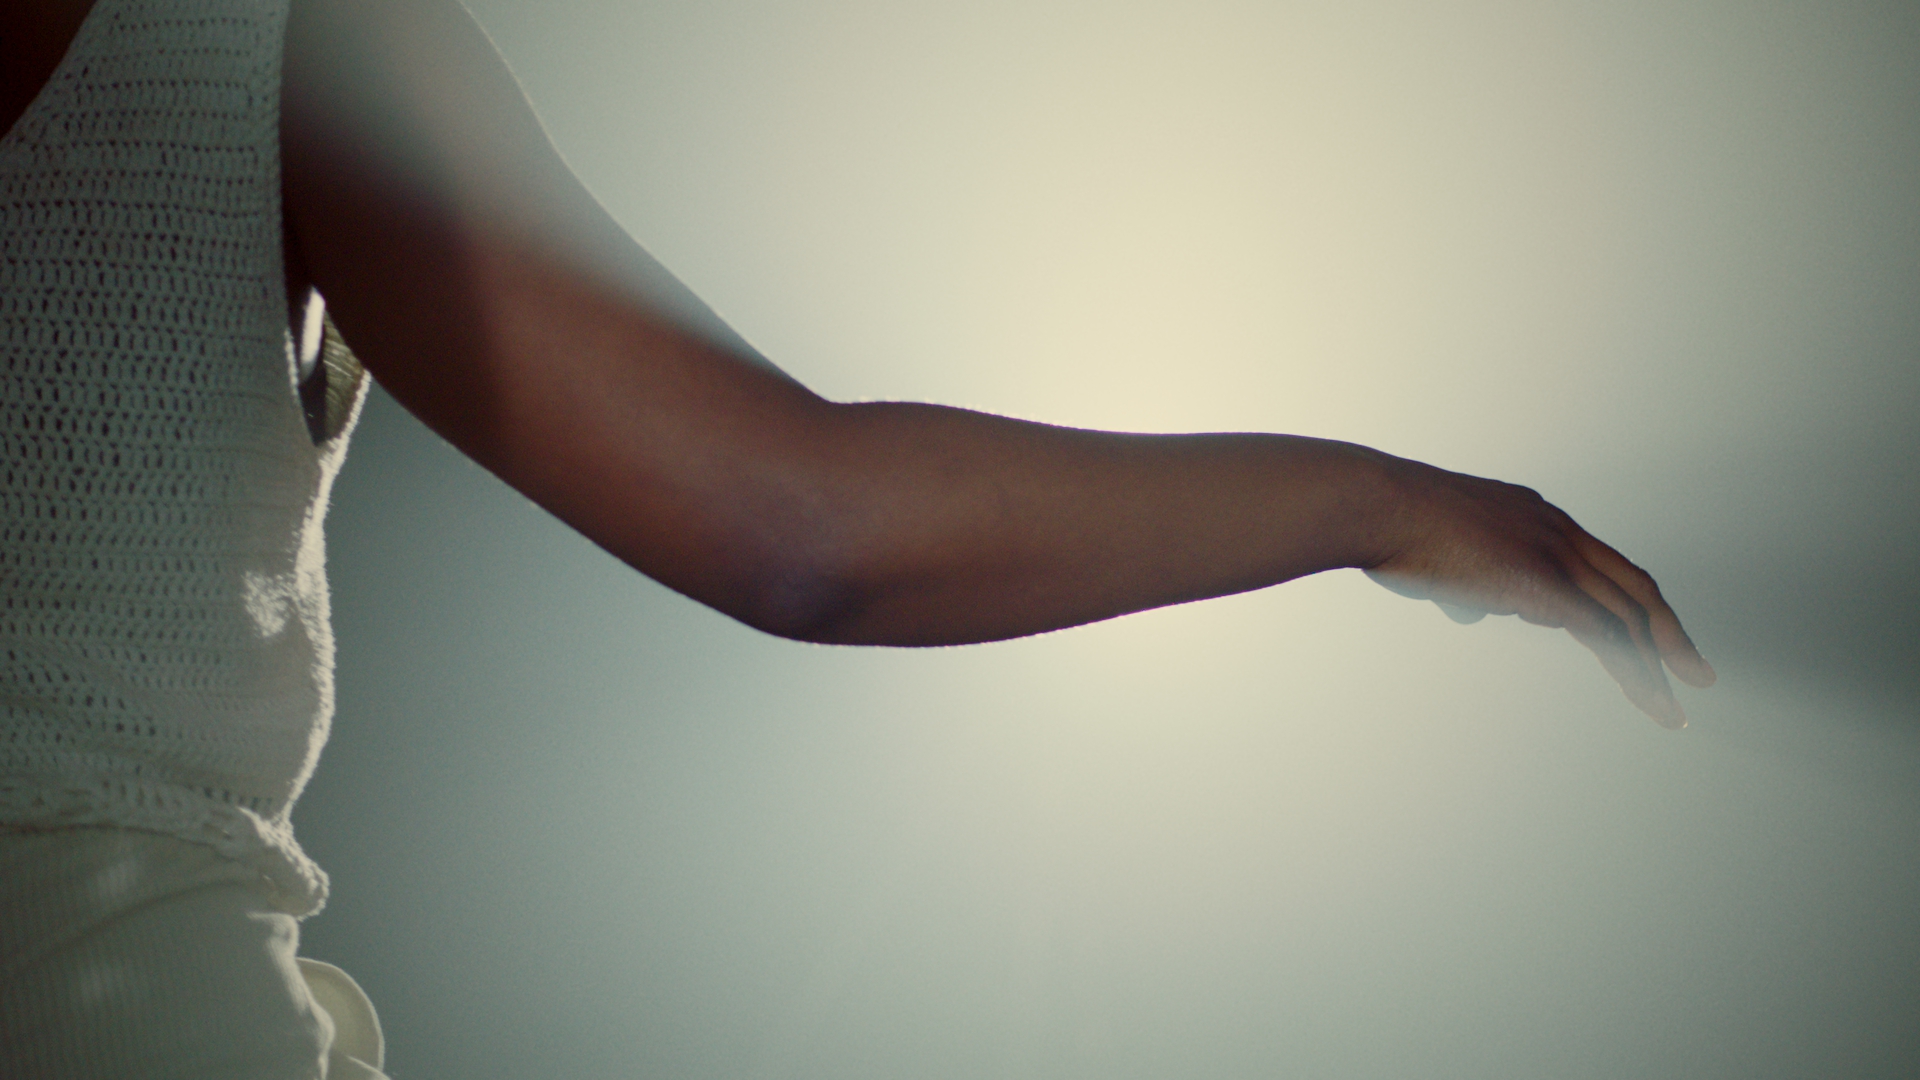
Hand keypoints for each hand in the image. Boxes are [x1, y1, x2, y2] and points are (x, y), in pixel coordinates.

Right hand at [1363, 459, 1714, 727]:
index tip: (1644, 631)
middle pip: (1634, 586)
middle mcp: (1557, 532)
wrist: (1379, 506)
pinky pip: (1606, 635)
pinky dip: (1634, 670)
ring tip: (1672, 709)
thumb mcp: (1438, 554)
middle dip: (1669, 633)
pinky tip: (1648, 698)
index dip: (1629, 599)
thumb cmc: (1389, 527)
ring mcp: (1553, 556)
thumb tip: (1473, 608)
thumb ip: (1466, 582)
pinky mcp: (1543, 585)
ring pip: (1629, 616)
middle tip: (1695, 671)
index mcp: (1536, 517)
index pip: (1600, 562)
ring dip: (1659, 665)